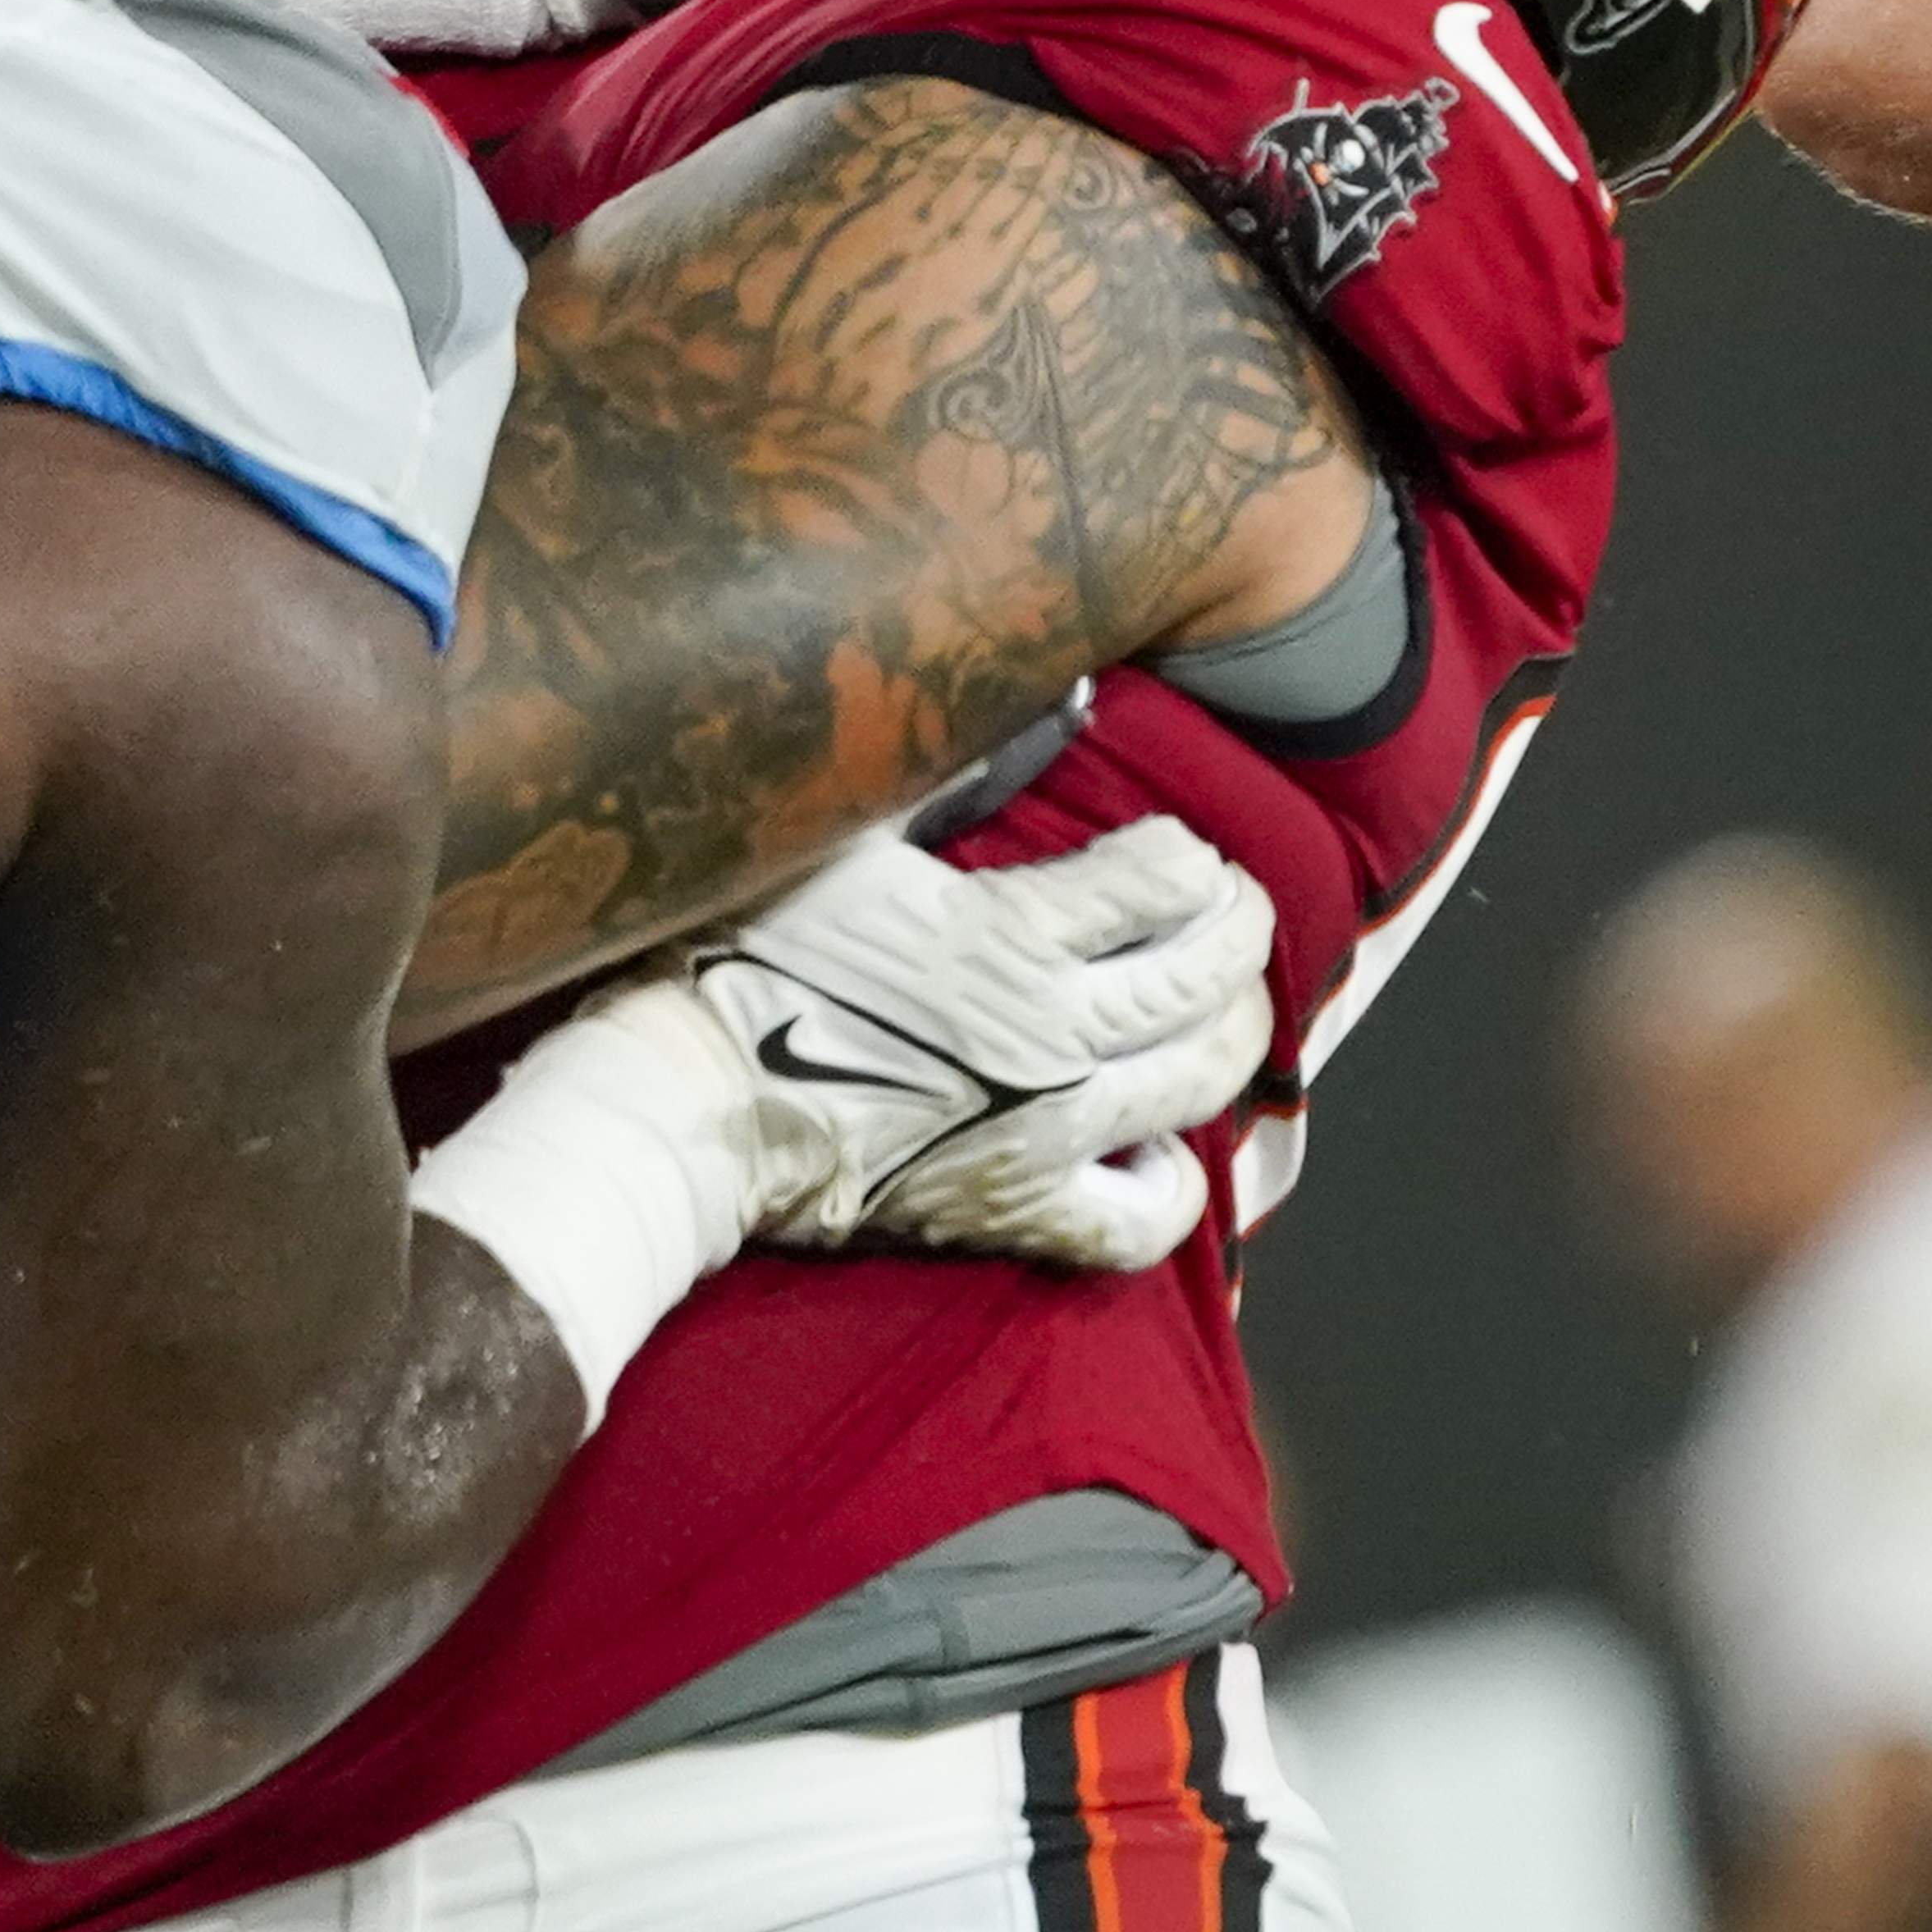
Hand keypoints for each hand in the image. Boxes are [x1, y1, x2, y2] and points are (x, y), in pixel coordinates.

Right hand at [673, 819, 1276, 1267]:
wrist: (691, 1102)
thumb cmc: (748, 957)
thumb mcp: (843, 837)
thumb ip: (944, 778)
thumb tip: (1030, 710)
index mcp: (1015, 933)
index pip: (1171, 878)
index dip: (1191, 859)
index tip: (1179, 857)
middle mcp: (1053, 1033)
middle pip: (1210, 977)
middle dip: (1240, 933)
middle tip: (1227, 915)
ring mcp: (1046, 1130)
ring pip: (1202, 1083)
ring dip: (1233, 1037)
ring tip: (1218, 1008)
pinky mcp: (1018, 1208)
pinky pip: (1139, 1221)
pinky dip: (1170, 1186)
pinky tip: (1159, 1147)